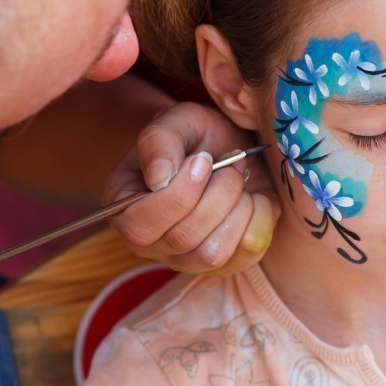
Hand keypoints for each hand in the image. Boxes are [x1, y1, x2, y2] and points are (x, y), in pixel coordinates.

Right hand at [103, 102, 281, 272]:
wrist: (229, 148)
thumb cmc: (194, 137)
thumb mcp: (174, 122)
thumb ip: (158, 141)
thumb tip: (159, 179)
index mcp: (126, 211)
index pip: (140, 226)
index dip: (179, 193)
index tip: (203, 157)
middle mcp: (154, 244)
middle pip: (183, 238)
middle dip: (217, 192)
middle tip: (231, 160)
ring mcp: (191, 259)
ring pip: (213, 254)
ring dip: (237, 208)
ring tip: (239, 178)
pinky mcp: (230, 263)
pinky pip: (247, 254)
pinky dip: (259, 217)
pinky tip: (254, 196)